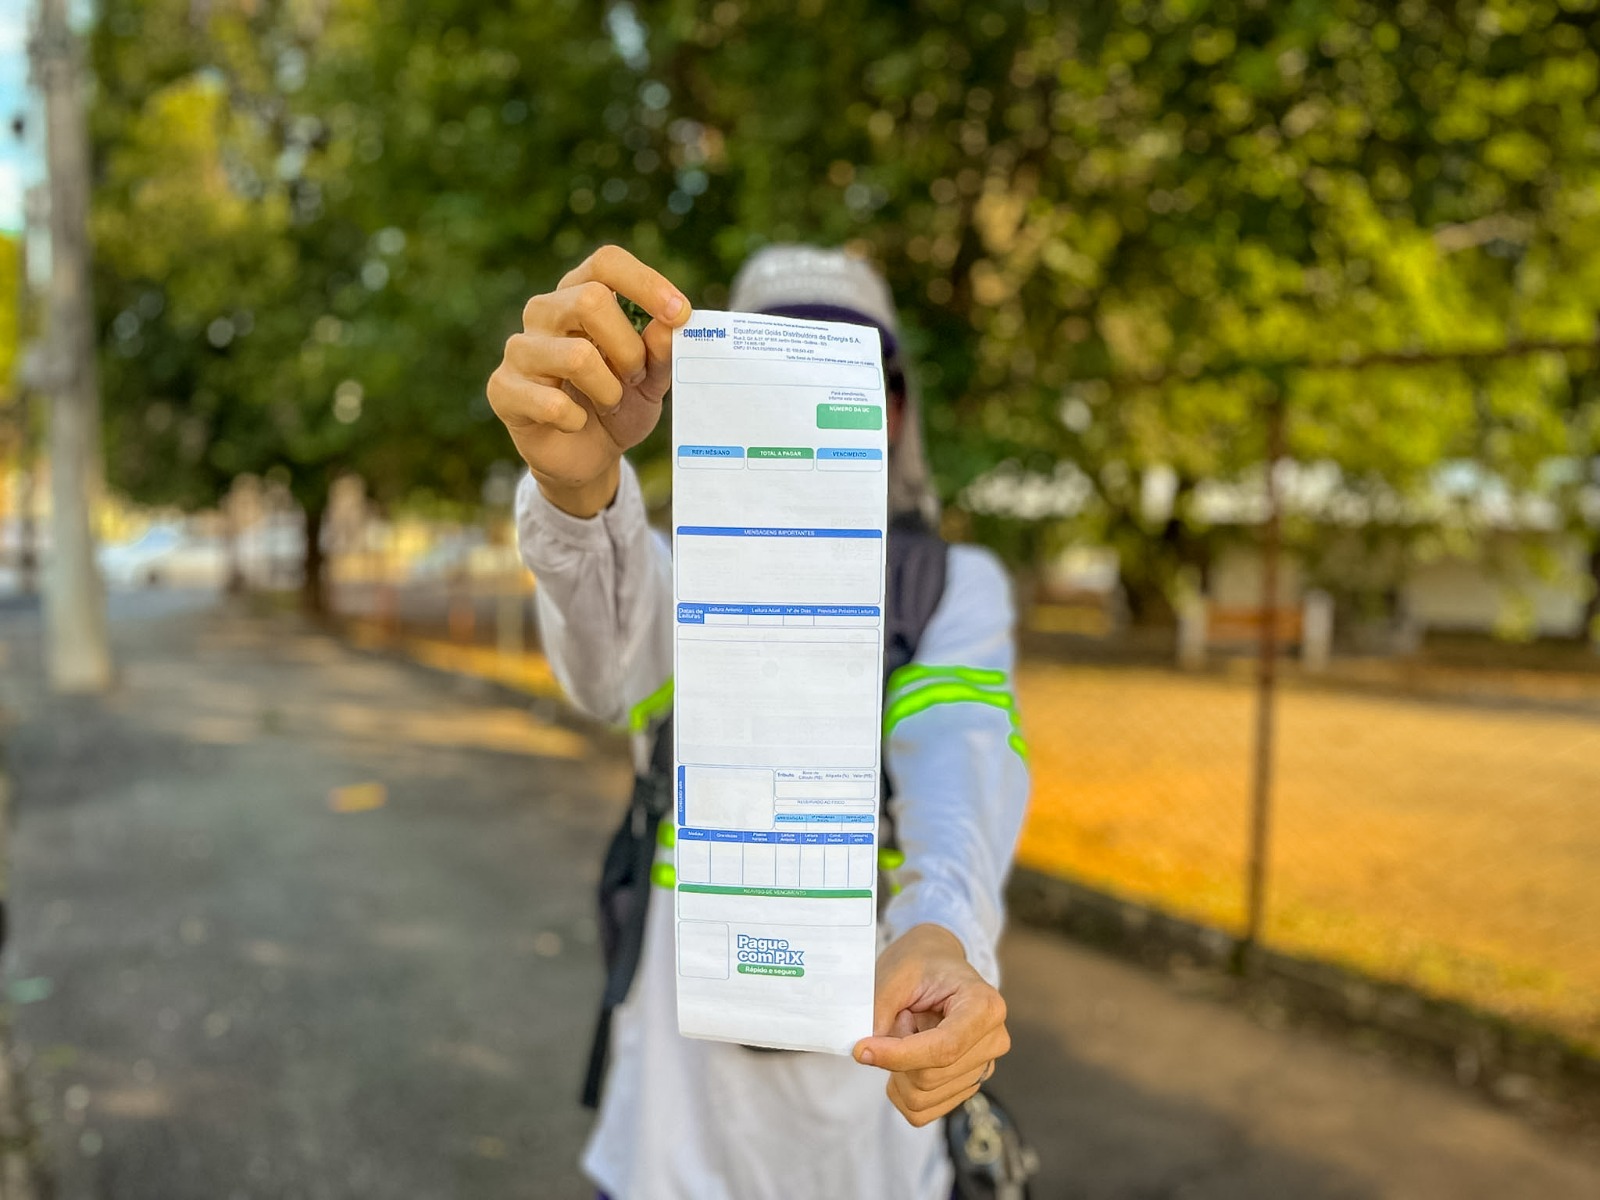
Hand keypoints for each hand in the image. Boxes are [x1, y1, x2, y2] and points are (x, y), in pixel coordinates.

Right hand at [486, 245, 691, 516]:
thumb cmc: (619, 405)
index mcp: (580, 294)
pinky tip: (575, 423)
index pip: (607, 263)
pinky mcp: (503, 388)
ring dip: (609, 390)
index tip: (680, 315)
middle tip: (635, 377)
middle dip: (628, 348)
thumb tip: (671, 325)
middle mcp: (545, 312)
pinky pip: (552, 404)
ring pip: (577, 356)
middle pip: (591, 300)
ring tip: (609, 403)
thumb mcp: (651, 380)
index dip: (646, 283)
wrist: (587, 455)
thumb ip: (662, 353)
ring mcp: (520, 348)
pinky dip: (577, 420)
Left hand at [853, 924, 1010, 1127]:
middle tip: (897, 1018)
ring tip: (908, 1032)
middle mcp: (993, 1041)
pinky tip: (907, 1058)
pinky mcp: (966, 1086)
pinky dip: (901, 1090)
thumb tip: (867, 1053)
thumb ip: (881, 1010)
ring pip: (922, 1097)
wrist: (937, 966)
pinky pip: (922, 1111)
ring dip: (897, 1071)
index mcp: (985, 1006)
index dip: (900, 1055)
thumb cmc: (921, 964)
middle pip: (929, 1076)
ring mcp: (983, 1068)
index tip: (861, 1049)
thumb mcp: (897, 973)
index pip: (944, 1048)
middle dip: (896, 1055)